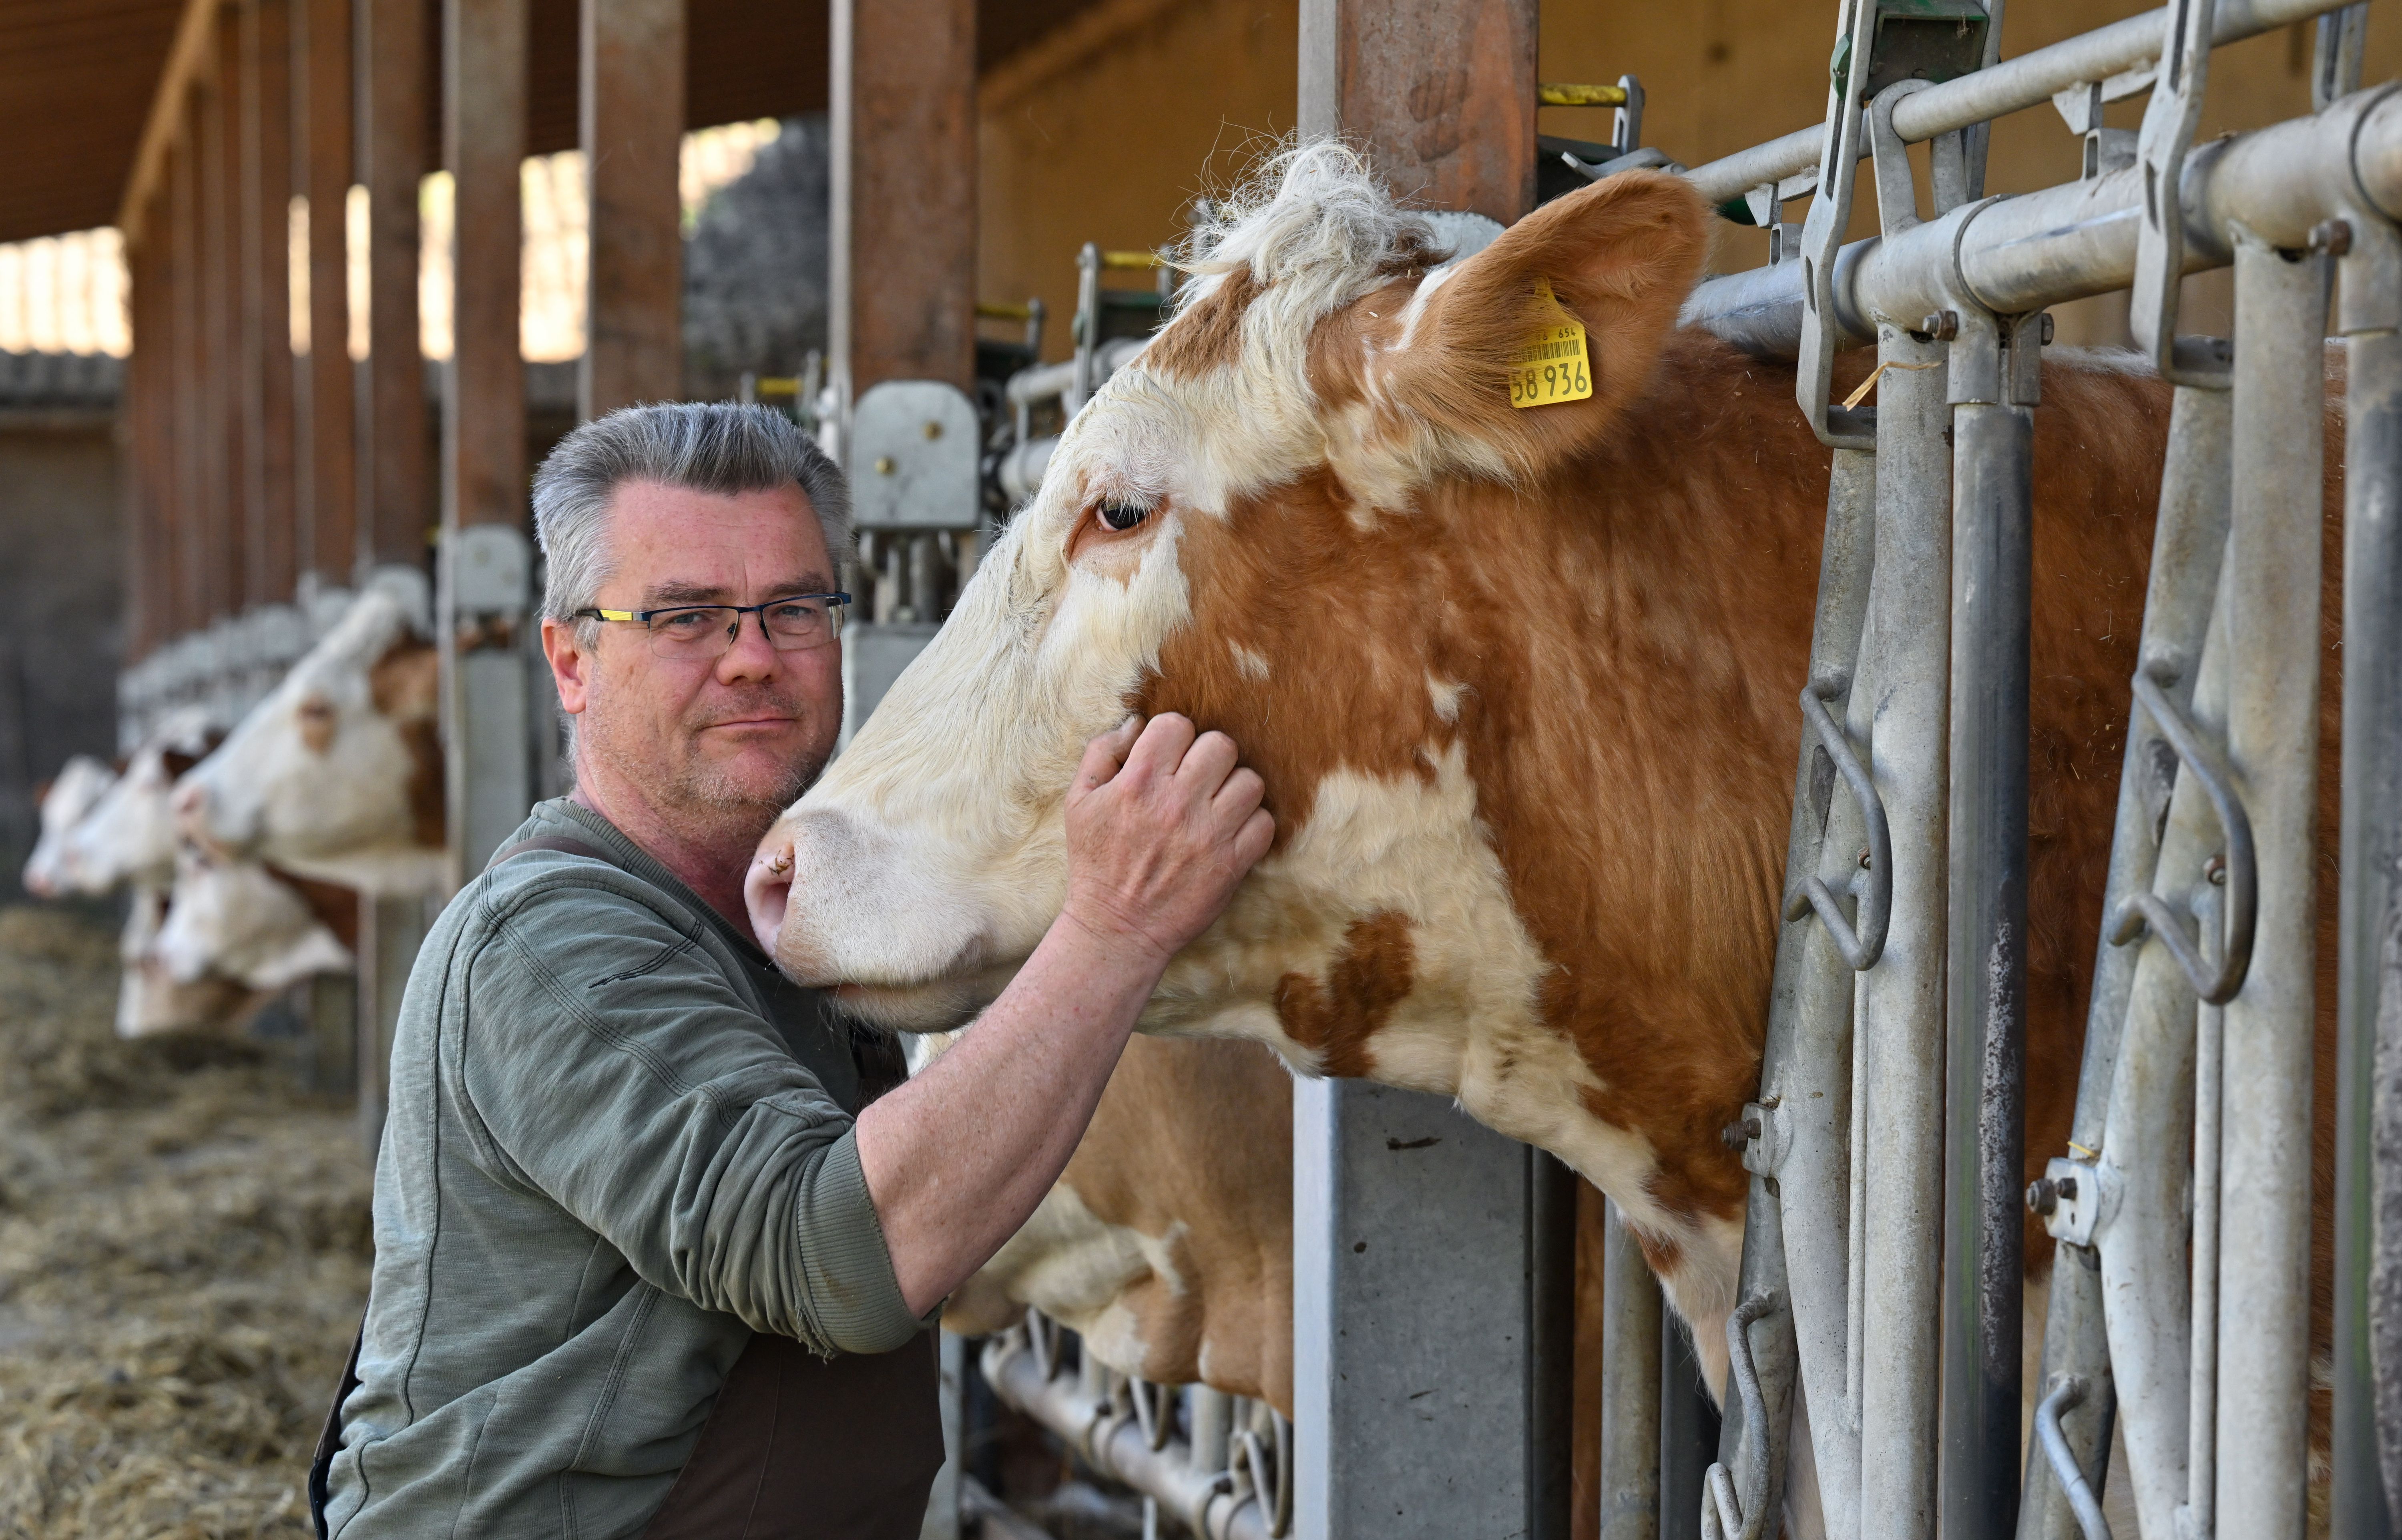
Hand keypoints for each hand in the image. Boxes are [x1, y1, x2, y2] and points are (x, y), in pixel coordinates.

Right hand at [1057, 714, 1273, 965]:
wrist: (1116, 929)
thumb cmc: (1095, 862)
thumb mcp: (1078, 802)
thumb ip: (1103, 753)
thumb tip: (1137, 723)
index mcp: (1139, 782)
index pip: (1177, 724)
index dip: (1173, 737)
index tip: (1168, 758)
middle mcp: (1177, 803)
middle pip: (1221, 745)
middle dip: (1208, 757)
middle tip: (1195, 780)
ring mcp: (1209, 834)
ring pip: (1249, 781)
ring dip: (1234, 789)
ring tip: (1215, 806)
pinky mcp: (1232, 865)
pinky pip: (1264, 823)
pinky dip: (1251, 824)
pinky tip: (1229, 833)